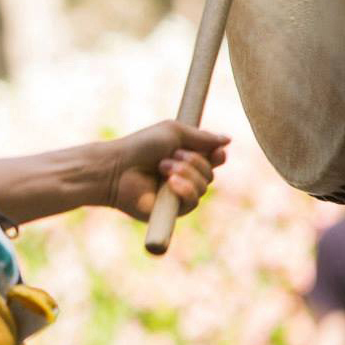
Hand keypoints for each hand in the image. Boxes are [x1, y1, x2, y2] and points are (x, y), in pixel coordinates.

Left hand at [104, 121, 229, 221]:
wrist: (116, 167)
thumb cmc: (140, 147)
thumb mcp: (173, 133)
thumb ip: (201, 137)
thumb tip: (228, 139)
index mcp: (186, 158)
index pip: (214, 160)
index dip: (218, 155)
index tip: (216, 151)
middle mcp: (184, 177)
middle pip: (211, 173)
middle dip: (194, 162)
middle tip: (170, 156)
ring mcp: (178, 195)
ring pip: (204, 187)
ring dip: (186, 173)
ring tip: (162, 166)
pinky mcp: (171, 211)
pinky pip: (192, 202)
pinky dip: (184, 189)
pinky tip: (170, 183)